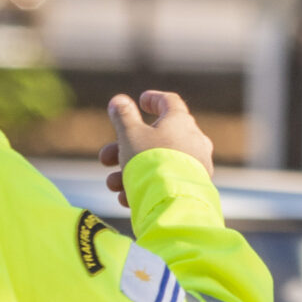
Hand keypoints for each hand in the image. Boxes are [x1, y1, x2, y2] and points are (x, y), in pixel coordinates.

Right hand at [97, 91, 216, 207]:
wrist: (175, 201)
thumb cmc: (151, 162)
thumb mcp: (130, 135)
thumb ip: (123, 117)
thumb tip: (118, 100)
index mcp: (180, 121)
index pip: (169, 102)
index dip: (154, 99)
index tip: (141, 101)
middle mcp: (194, 140)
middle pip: (156, 138)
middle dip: (125, 149)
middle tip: (104, 160)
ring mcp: (197, 165)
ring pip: (159, 162)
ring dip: (131, 171)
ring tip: (113, 185)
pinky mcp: (195, 187)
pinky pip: (168, 180)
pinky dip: (147, 185)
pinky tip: (127, 198)